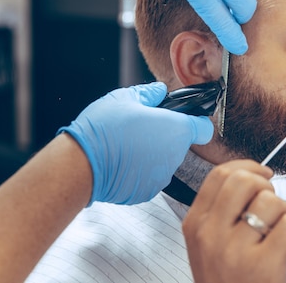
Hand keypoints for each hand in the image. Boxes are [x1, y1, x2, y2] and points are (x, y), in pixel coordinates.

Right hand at [59, 82, 213, 204]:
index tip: (184, 118)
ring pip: (163, 161)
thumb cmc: (105, 128)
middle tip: (141, 128)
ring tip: (127, 145)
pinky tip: (121, 161)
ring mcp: (161, 177)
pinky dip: (139, 170)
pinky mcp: (146, 192)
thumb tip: (159, 92)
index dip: (196, 121)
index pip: (204, 128)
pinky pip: (149, 177)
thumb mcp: (125, 98)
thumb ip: (149, 94)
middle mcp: (174, 157)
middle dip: (164, 135)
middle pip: (179, 144)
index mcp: (176, 130)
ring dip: (152, 153)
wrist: (82, 164)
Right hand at [183, 160, 285, 282]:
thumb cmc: (227, 280)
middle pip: (244, 180)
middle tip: (272, 207)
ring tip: (279, 233)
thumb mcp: (208, 244)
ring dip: (285, 213)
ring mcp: (234, 249)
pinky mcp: (262, 265)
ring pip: (271, 201)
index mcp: (195, 224)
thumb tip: (253, 176)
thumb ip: (220, 211)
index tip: (263, 174)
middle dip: (267, 187)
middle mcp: (210, 234)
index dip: (247, 166)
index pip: (220, 175)